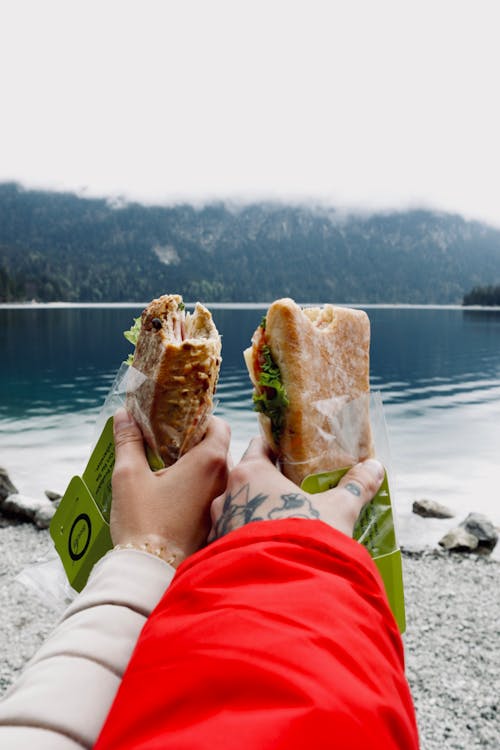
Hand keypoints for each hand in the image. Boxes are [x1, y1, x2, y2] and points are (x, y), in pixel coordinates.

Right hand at [111, 408, 230, 566]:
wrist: (152, 572)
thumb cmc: (143, 521)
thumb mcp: (129, 475)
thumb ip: (128, 441)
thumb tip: (123, 415)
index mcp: (210, 460)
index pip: (218, 424)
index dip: (199, 417)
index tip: (177, 420)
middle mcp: (225, 478)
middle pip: (217, 446)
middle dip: (193, 440)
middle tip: (166, 440)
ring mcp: (223, 501)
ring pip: (215, 470)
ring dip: (195, 464)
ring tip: (165, 464)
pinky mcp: (215, 519)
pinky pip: (212, 492)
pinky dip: (197, 485)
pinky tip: (172, 490)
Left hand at [209, 438, 383, 540]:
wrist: (281, 593)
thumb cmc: (306, 539)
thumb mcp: (338, 509)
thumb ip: (356, 486)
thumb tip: (374, 467)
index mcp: (251, 473)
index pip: (259, 446)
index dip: (276, 448)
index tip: (292, 454)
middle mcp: (228, 494)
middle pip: (247, 478)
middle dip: (268, 484)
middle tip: (292, 491)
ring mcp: (219, 524)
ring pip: (237, 509)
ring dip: (255, 513)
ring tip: (281, 523)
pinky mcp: (217, 553)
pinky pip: (232, 537)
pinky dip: (247, 539)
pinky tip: (268, 547)